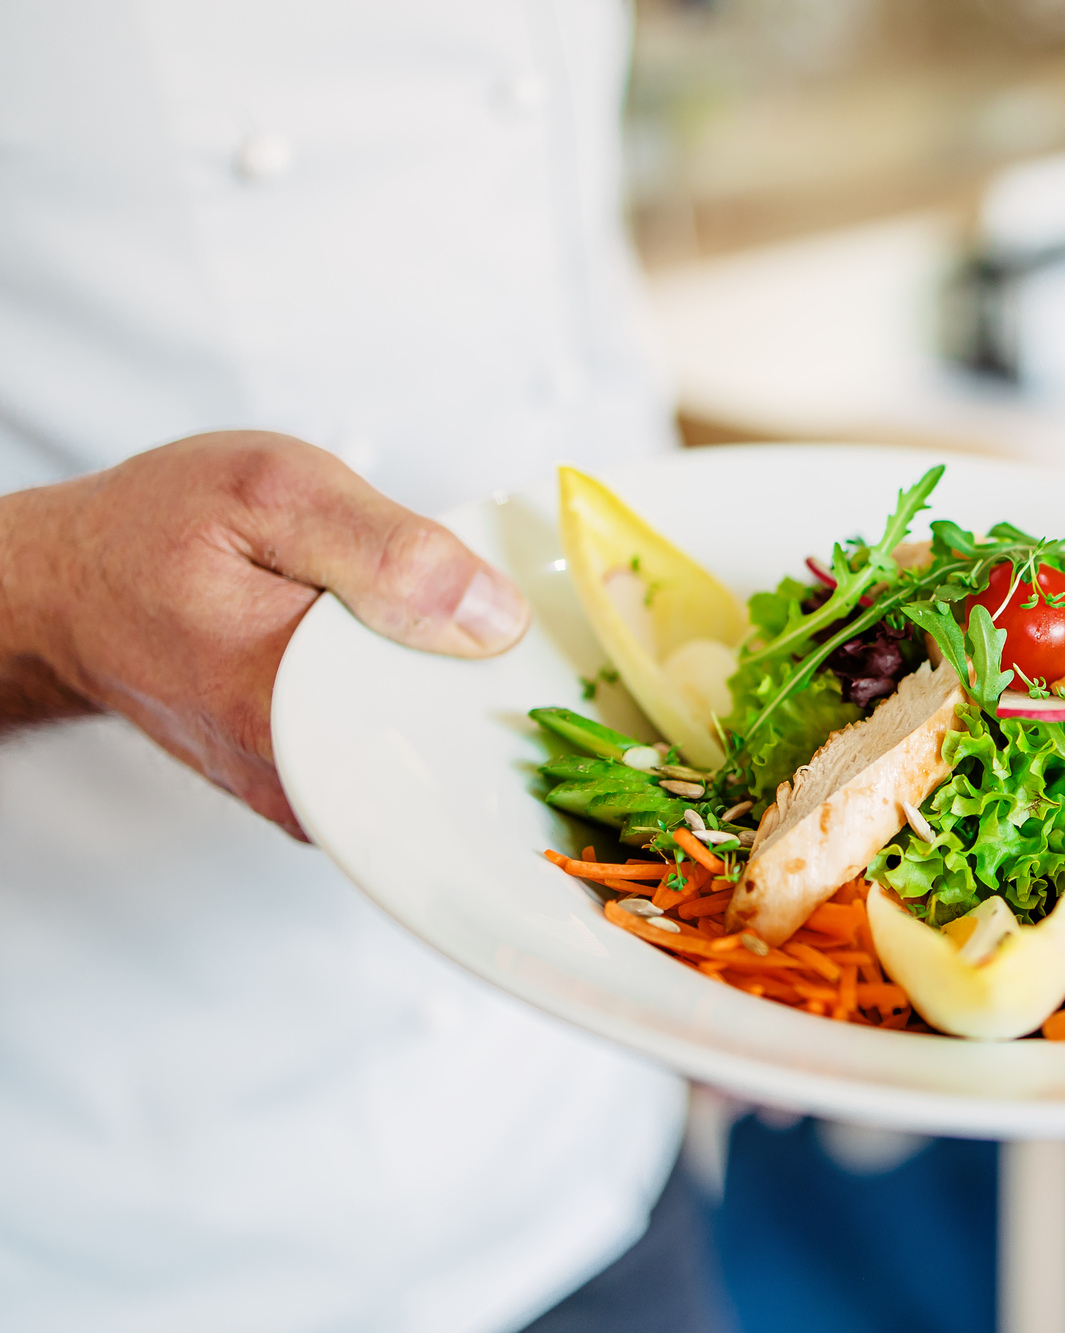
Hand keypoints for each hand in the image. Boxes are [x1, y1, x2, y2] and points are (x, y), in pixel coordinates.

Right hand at [0, 432, 529, 837]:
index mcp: (295, 702)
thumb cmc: (157, 533)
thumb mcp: (275, 492)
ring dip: (448, 693)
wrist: (75, 594)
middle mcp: (303, 776)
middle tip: (475, 617)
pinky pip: (396, 758)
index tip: (528, 627)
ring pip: (429, 755)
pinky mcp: (309, 796)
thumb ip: (389, 552)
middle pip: (454, 743)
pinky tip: (401, 663)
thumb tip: (494, 616)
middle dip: (483, 678)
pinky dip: (413, 706)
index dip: (511, 667)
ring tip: (427, 635)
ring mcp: (307, 797)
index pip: (459, 715)